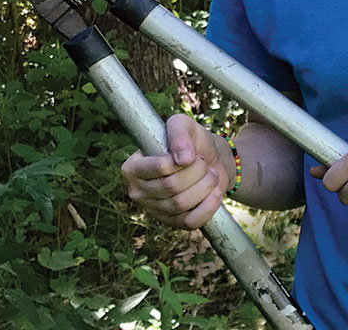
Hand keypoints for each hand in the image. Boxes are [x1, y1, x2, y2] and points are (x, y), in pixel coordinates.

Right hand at [121, 113, 227, 229]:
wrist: (210, 161)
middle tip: (204, 163)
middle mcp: (137, 191)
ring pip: (180, 204)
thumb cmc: (191, 142)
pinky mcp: (172, 223)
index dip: (180, 161)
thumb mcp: (184, 124)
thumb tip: (184, 157)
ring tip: (211, 175)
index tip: (192, 154)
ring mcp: (153, 210)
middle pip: (171, 186)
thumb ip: (179, 131)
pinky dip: (208, 206)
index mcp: (133, 167)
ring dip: (205, 186)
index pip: (158, 168)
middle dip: (197, 172)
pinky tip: (215, 192)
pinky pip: (189, 222)